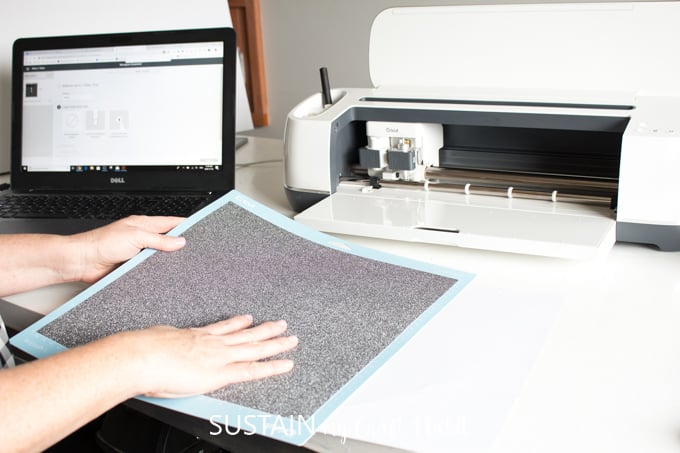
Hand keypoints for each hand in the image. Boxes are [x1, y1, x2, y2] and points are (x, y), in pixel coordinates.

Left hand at [68, 215, 186, 283]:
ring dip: (167, 260)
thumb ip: (159, 239)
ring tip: (182, 263)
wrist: (82, 262)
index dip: (184, 225)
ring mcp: (138, 253)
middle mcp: (141, 238)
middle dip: (179, 244)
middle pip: (166, 240)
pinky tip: (164, 275)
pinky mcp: (133, 268)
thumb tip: (179, 241)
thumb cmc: (101, 243)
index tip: (198, 228)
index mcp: (143, 225)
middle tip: (194, 249)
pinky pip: (150, 269)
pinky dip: (157, 272)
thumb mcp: (135, 237)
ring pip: (159, 256)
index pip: (170, 222)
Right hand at [116, 315, 296, 397]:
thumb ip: (164, 341)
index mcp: (195, 335)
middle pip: (245, 335)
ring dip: (275, 343)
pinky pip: (252, 369)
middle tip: (280, 324)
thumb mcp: (155, 339)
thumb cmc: (142, 350)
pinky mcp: (221, 372)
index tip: (247, 319)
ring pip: (255, 348)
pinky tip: (285, 364)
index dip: (237, 323)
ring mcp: (219, 356)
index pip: (222, 328)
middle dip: (265, 330)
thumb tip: (160, 342)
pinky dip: (271, 367)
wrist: (141, 357)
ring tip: (291, 338)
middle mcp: (212, 343)